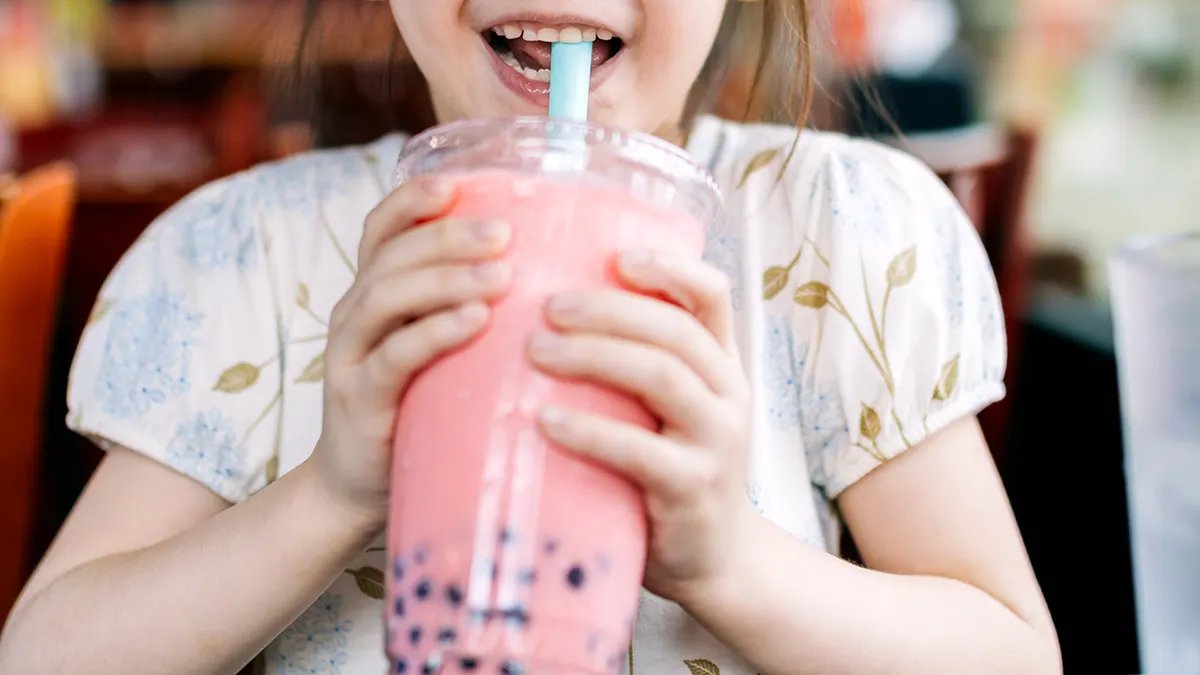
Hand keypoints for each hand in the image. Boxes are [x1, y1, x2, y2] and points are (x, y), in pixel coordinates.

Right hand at [310, 177, 512, 527]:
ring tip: (500, 274)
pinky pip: (393, 356)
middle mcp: (354, 315)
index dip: (413, 201)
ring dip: (445, 278)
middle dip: (448, 237)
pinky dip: (434, 333)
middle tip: (505, 233)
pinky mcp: (359, 399)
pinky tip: (474, 321)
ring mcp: (350, 356)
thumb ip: (470, 308)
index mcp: (373, 293)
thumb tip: (551, 270)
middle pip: (393, 256)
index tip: (457, 183)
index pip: (383, 230)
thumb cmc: (418, 408)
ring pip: (388, 297)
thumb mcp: (439, 350)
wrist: (359, 487)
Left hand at [528, 249, 754, 602]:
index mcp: (722, 364)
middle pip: (673, 328)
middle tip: (546, 307)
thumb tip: (548, 308)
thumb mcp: (667, 411)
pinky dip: (588, 430)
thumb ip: (636, 364)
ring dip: (592, 355)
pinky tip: (544, 420)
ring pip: (660, 375)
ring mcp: (717, 441)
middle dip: (607, 309)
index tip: (613, 257)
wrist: (712, 559)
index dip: (668, 266)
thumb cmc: (671, 472)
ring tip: (535, 351)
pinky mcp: (692, 488)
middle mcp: (729, 394)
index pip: (712, 294)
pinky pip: (639, 450)